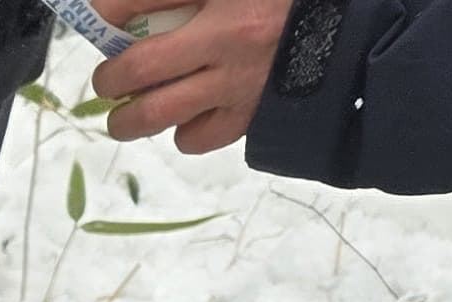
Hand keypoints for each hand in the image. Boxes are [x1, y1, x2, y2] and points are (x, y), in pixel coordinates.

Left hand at [94, 0, 296, 155]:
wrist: (352, 30)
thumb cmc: (289, 1)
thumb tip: (123, 8)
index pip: (134, 1)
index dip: (102, 13)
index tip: (99, 18)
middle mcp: (228, 39)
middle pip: (136, 69)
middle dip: (108, 78)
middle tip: (110, 78)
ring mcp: (239, 82)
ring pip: (156, 113)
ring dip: (128, 117)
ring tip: (126, 112)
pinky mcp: (252, 115)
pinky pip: (196, 137)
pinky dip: (181, 131)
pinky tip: (184, 115)